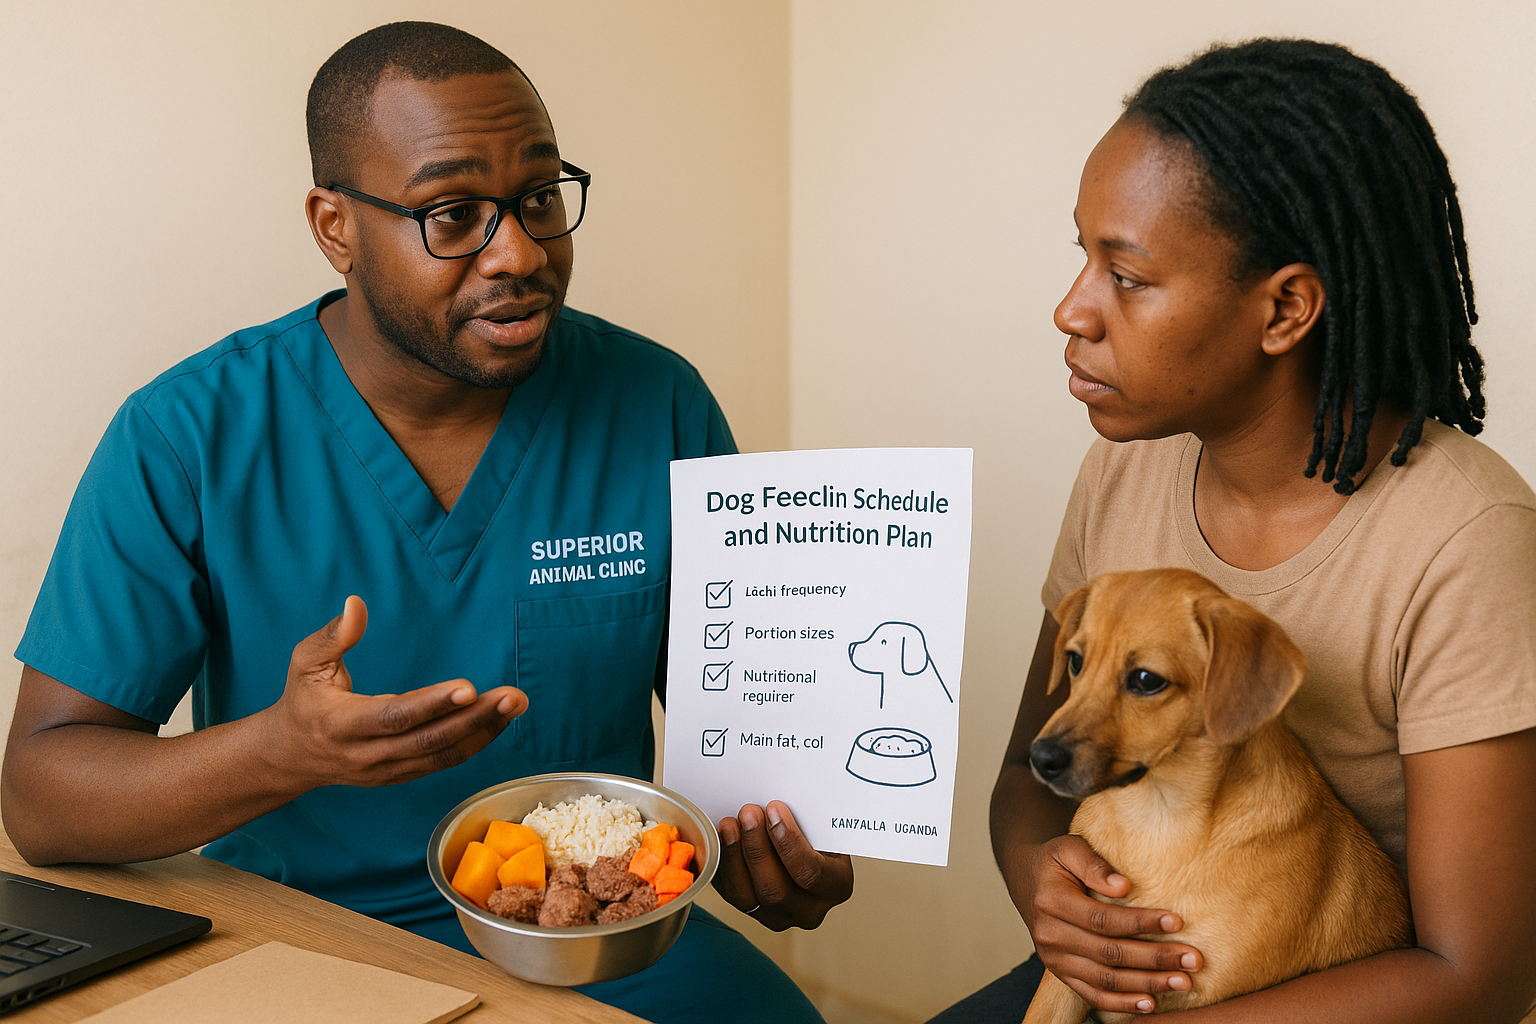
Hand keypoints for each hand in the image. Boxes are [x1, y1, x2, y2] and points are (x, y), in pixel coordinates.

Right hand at [265, 596, 526, 789]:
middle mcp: (367, 754)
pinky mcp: (400, 775)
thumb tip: (356, 603)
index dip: (431, 704)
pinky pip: (442, 762)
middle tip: (512, 696)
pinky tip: (498, 721)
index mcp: (342, 724)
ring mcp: (386, 770)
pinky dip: (474, 744)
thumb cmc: (303, 700)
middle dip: (474, 718)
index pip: (394, 716)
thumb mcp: (305, 663)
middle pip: (428, 740)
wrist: (290, 755)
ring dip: (483, 731)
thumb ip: (333, 636)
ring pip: (441, 755)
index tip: (467, 686)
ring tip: (515, 705)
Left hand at [713, 801, 852, 930]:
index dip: (789, 841)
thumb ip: (807, 817)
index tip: (774, 809)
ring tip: (729, 824)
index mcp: (836, 886)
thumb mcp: (823, 826)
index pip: (810, 872)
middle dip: (757, 848)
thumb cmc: (816, 834)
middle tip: (748, 813)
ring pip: (747, 897)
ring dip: (734, 857)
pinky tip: (720, 840)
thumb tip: (777, 798)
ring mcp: (778, 917)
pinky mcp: (751, 913)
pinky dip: (722, 866)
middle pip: (776, 890)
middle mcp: (808, 910)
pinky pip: (730, 894)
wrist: (805, 850)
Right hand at [1016, 834, 1201, 1014]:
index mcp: (1051, 901)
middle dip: (1155, 958)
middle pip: (1109, 953)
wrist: (1027, 879)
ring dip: (1147, 984)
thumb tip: (1124, 885)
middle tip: (1193, 959)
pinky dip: (1122, 1004)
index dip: (1140, 923)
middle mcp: (1050, 935)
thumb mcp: (1069, 847)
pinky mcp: (1061, 973)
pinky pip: (1092, 995)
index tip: (1176, 921)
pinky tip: (1151, 1003)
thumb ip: (1093, 864)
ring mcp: (1054, 959)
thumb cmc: (1055, 861)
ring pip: (1105, 979)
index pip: (1102, 919)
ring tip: (1183, 982)